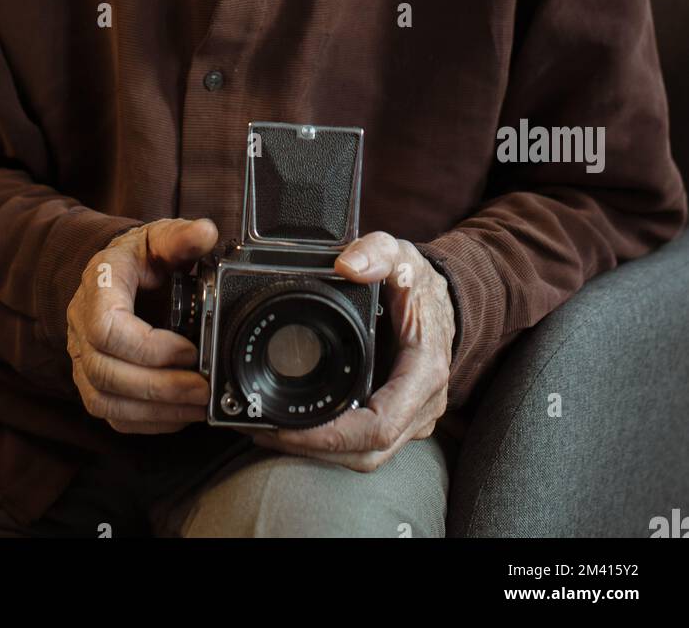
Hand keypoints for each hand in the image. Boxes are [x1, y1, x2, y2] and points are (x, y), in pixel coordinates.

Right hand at [66, 216, 217, 433]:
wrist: (115, 273)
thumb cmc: (137, 258)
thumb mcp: (159, 238)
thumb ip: (181, 236)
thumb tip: (207, 233)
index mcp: (98, 287)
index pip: (106, 328)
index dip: (149, 347)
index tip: (190, 349)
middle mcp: (80, 326)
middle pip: (105, 372)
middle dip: (159, 387)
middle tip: (202, 388)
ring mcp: (82, 358)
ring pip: (104, 400)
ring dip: (154, 410)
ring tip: (196, 406)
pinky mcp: (93, 382)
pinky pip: (111, 414)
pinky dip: (147, 422)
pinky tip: (179, 415)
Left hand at [250, 233, 454, 471]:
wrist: (445, 300)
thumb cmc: (422, 283)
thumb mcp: (401, 256)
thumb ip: (376, 253)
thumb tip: (347, 266)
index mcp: (423, 373)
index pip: (378, 427)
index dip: (332, 436)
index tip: (289, 428)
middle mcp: (421, 406)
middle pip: (366, 453)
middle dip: (313, 450)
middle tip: (264, 430)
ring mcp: (412, 418)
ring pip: (364, 456)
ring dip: (317, 452)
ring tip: (270, 431)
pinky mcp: (398, 418)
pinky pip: (364, 444)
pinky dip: (329, 442)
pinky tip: (296, 429)